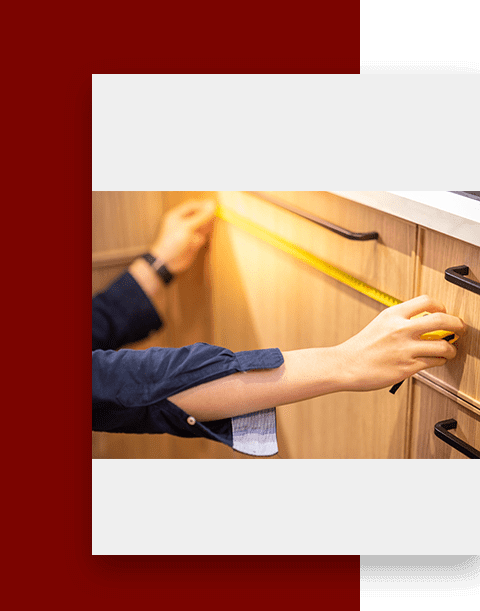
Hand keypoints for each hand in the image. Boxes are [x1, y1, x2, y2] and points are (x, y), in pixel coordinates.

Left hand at [150, 201, 215, 273]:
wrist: (168, 262)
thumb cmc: (172, 242)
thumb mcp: (187, 227)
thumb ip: (201, 216)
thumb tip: (212, 204)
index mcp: (177, 215)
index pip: (192, 205)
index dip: (203, 206)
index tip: (214, 207)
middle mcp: (183, 222)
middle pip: (198, 216)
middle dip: (205, 219)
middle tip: (212, 220)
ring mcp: (188, 232)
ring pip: (202, 227)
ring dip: (203, 231)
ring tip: (197, 236)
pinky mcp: (192, 242)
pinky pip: (201, 237)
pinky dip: (200, 240)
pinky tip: (194, 245)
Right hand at [335, 295, 465, 391]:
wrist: (347, 365)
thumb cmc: (361, 347)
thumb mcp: (380, 324)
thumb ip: (401, 320)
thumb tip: (425, 322)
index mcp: (393, 314)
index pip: (427, 301)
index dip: (441, 306)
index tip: (445, 312)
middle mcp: (401, 329)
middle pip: (442, 320)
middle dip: (457, 324)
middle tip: (460, 328)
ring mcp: (406, 348)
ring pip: (443, 345)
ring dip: (451, 348)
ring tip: (450, 350)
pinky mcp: (408, 366)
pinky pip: (434, 362)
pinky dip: (440, 361)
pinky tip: (436, 360)